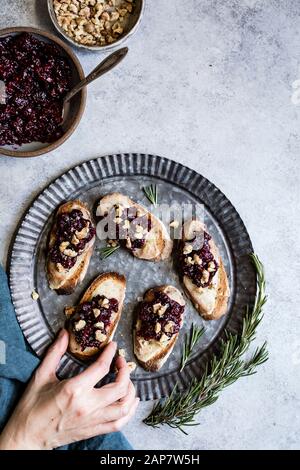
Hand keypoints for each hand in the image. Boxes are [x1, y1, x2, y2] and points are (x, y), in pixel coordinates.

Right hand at [0, 330, 138, 449]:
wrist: (26, 437)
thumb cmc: (31, 407)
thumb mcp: (41, 376)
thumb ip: (55, 352)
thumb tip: (64, 333)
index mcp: (74, 390)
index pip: (102, 367)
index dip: (110, 353)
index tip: (113, 346)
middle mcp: (87, 406)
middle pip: (119, 387)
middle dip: (125, 371)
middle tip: (120, 361)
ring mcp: (92, 420)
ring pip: (123, 407)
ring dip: (131, 391)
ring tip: (127, 380)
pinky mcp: (93, 431)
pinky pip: (119, 423)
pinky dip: (129, 412)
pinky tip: (130, 402)